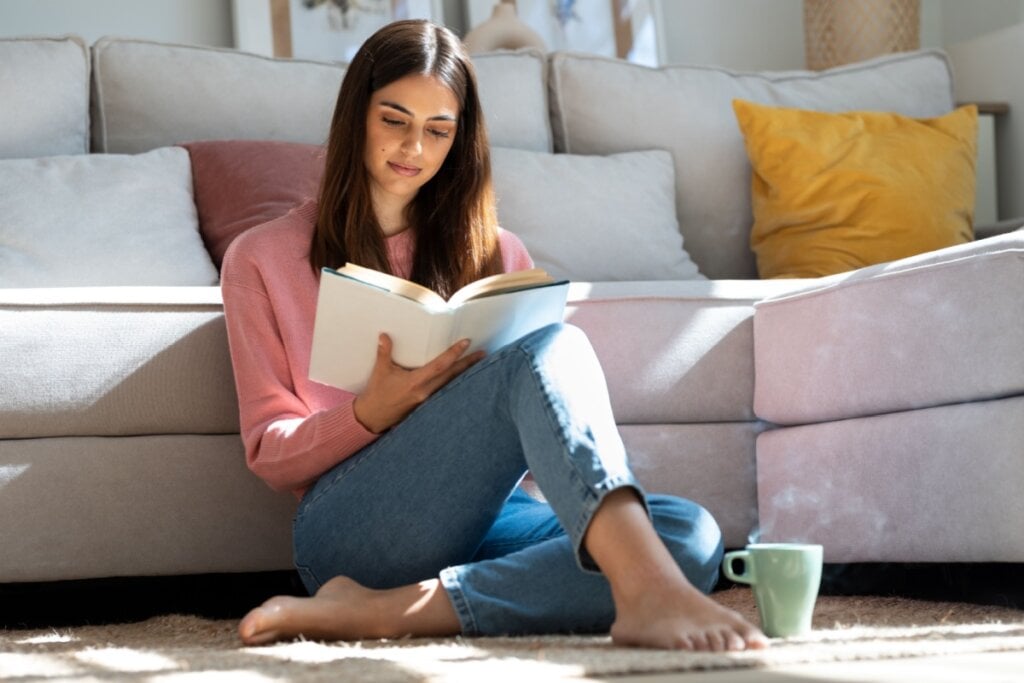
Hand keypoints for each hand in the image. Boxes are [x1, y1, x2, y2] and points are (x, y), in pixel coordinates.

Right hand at [352, 334, 484, 433]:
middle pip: (451, 375)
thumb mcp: (380, 372)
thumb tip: (385, 336)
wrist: (372, 418)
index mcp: (415, 383)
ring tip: (477, 363)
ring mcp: (426, 400)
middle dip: (467, 364)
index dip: (454, 354)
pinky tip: (461, 377)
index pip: (439, 366)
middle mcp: (425, 392)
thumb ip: (384, 353)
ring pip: (450, 384)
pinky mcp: (425, 404)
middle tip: (482, 353)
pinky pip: (443, 391)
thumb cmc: (376, 395)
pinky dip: (453, 382)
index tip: (466, 343)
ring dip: (463, 373)